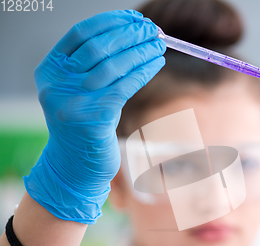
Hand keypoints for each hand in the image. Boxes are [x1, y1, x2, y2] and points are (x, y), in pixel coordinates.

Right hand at [24, 10, 165, 222]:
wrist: (75, 165)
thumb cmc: (83, 124)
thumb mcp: (79, 91)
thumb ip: (94, 66)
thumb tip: (130, 35)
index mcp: (50, 71)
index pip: (79, 34)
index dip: (109, 22)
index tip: (133, 17)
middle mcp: (57, 83)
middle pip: (98, 47)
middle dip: (130, 35)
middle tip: (153, 29)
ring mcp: (72, 101)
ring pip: (114, 66)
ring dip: (141, 51)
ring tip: (160, 44)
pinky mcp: (93, 118)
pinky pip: (125, 86)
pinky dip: (143, 71)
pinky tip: (157, 63)